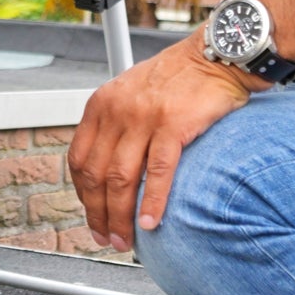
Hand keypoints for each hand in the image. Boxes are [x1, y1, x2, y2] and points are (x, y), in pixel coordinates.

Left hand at [66, 37, 255, 251]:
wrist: (216, 55)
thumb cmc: (180, 77)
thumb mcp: (133, 93)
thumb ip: (117, 124)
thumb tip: (111, 168)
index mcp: (102, 105)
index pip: (78, 159)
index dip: (82, 194)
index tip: (92, 215)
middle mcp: (117, 111)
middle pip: (96, 175)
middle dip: (97, 214)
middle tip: (105, 238)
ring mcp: (144, 118)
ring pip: (121, 180)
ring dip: (120, 217)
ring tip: (124, 239)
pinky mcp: (173, 125)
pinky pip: (158, 173)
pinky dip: (152, 203)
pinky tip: (151, 223)